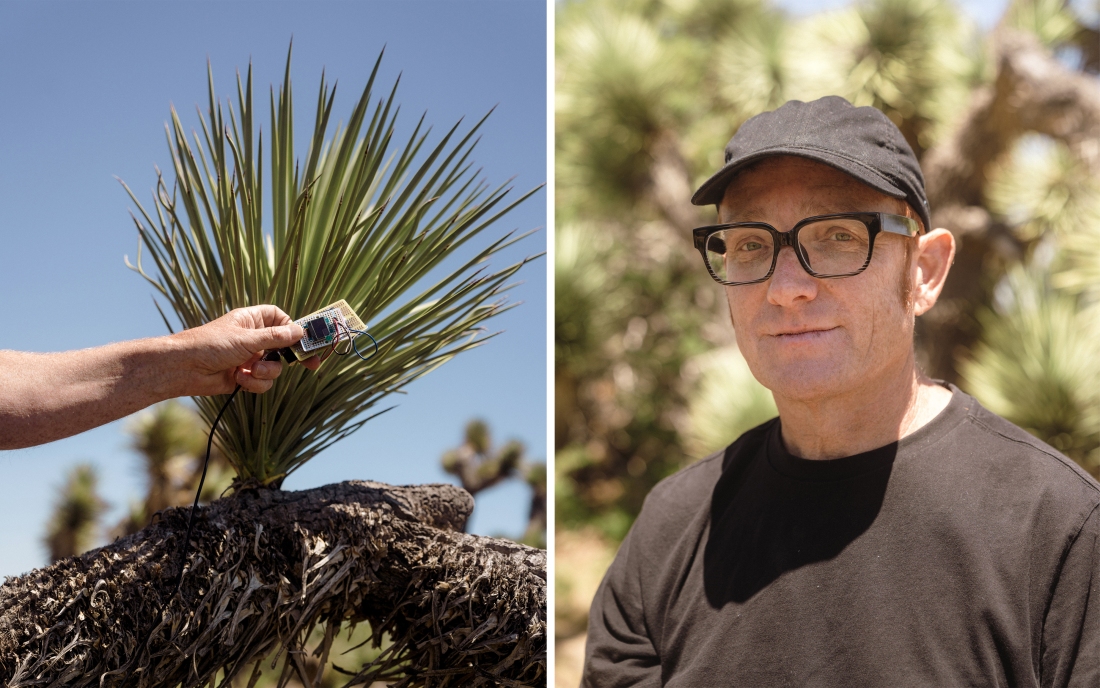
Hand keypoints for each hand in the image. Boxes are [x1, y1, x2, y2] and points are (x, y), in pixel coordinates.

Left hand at [172, 305, 320, 394]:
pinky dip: (254, 382)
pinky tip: (238, 379)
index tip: (309, 339)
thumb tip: (300, 332)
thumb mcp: (247, 339)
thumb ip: (276, 337)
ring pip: (275, 368)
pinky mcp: (245, 376)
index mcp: (252, 321)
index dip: (295, 329)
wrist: (184, 369)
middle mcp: (253, 338)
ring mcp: (249, 358)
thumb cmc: (210, 344)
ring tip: (249, 371)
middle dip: (290, 357)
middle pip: (284, 347)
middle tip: (311, 364)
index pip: (281, 320)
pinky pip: (263, 382)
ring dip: (266, 372)